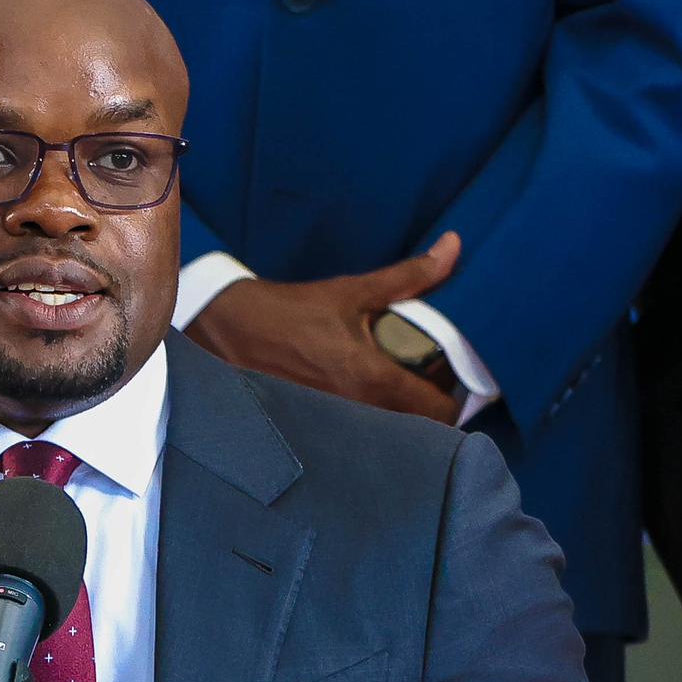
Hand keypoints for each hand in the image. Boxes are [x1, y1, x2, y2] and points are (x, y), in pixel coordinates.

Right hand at [183, 233, 464, 422]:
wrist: (227, 330)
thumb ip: (409, 277)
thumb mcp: (352, 292)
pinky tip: (363, 398)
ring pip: (390, 433)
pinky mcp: (316, 427)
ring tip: (396, 388)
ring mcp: (335, 423)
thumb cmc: (290, 311)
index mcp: (371, 376)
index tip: (450, 381)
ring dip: (400, 416)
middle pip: (419, 427)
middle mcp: (357, 408)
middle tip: (426, 382)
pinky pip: (360, 433)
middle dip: (429, 408)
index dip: (454, 398)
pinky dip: (371, 421)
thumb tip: (453, 248)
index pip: (438, 410)